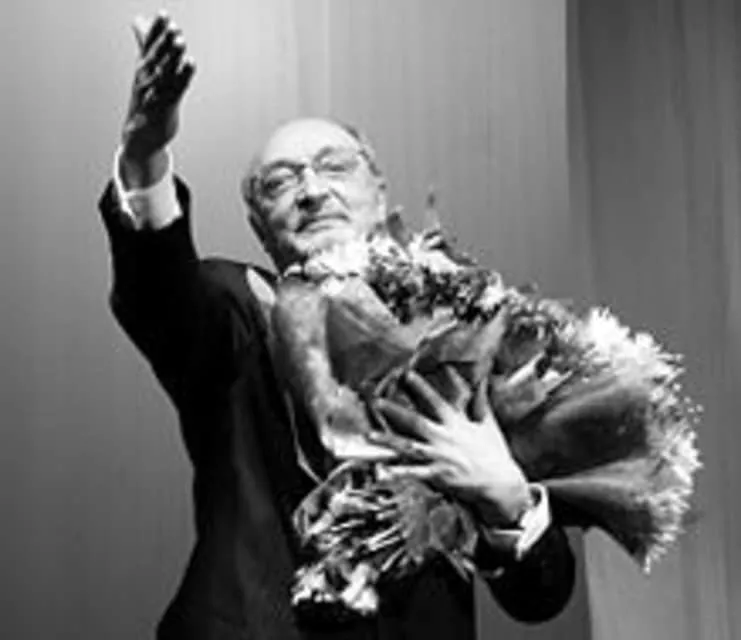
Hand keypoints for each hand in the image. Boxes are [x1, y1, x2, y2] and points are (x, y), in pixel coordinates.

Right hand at [120, 12, 194, 186]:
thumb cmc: (145, 100)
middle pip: (156, 57)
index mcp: (142, 69)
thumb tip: (140, 20)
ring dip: (173, 56)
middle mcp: (146, 80)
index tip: (165, 14)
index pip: (148, 45)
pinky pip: (175, 90)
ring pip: (165, 72)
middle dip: (165, 42)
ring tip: (181, 41)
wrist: (139, 137)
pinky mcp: (166, 108)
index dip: (156, 30)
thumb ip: (145, 44)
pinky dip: (183, 76)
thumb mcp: (144, 70)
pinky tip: (191, 64)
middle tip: (175, 27)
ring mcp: (155, 94)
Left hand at [369, 368, 531, 526]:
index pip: (436, 401)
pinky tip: (381, 472)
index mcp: (456, 424)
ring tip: (369, 434)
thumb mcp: (488, 424)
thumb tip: (483, 379)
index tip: (407, 374)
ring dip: (388, 441)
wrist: (502, 485)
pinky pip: (414, 474)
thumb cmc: (495, 454)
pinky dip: (398, 473)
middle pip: (415, 422)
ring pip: (408, 447)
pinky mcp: (439, 476)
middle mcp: (445, 438)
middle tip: (376, 401)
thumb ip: (480, 401)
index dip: (422, 387)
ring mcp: (440, 458)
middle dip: (395, 411)